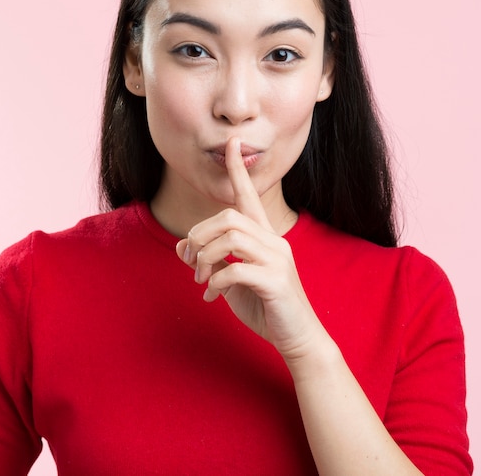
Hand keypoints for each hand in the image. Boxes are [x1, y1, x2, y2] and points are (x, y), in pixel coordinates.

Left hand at [175, 137, 320, 361]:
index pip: (250, 195)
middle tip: (192, 260)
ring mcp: (277, 260)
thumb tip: (182, 245)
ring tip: (200, 279)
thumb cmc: (265, 306)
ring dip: (205, 257)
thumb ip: (209, 261)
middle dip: (200, 234)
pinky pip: (235, 270)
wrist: (297, 339)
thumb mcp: (230, 282)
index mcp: (265, 237)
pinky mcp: (275, 281)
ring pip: (231, 237)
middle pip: (229, 216)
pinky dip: (215, 281)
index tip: (232, 142)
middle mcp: (274, 241)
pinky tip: (212, 296)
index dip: (238, 170)